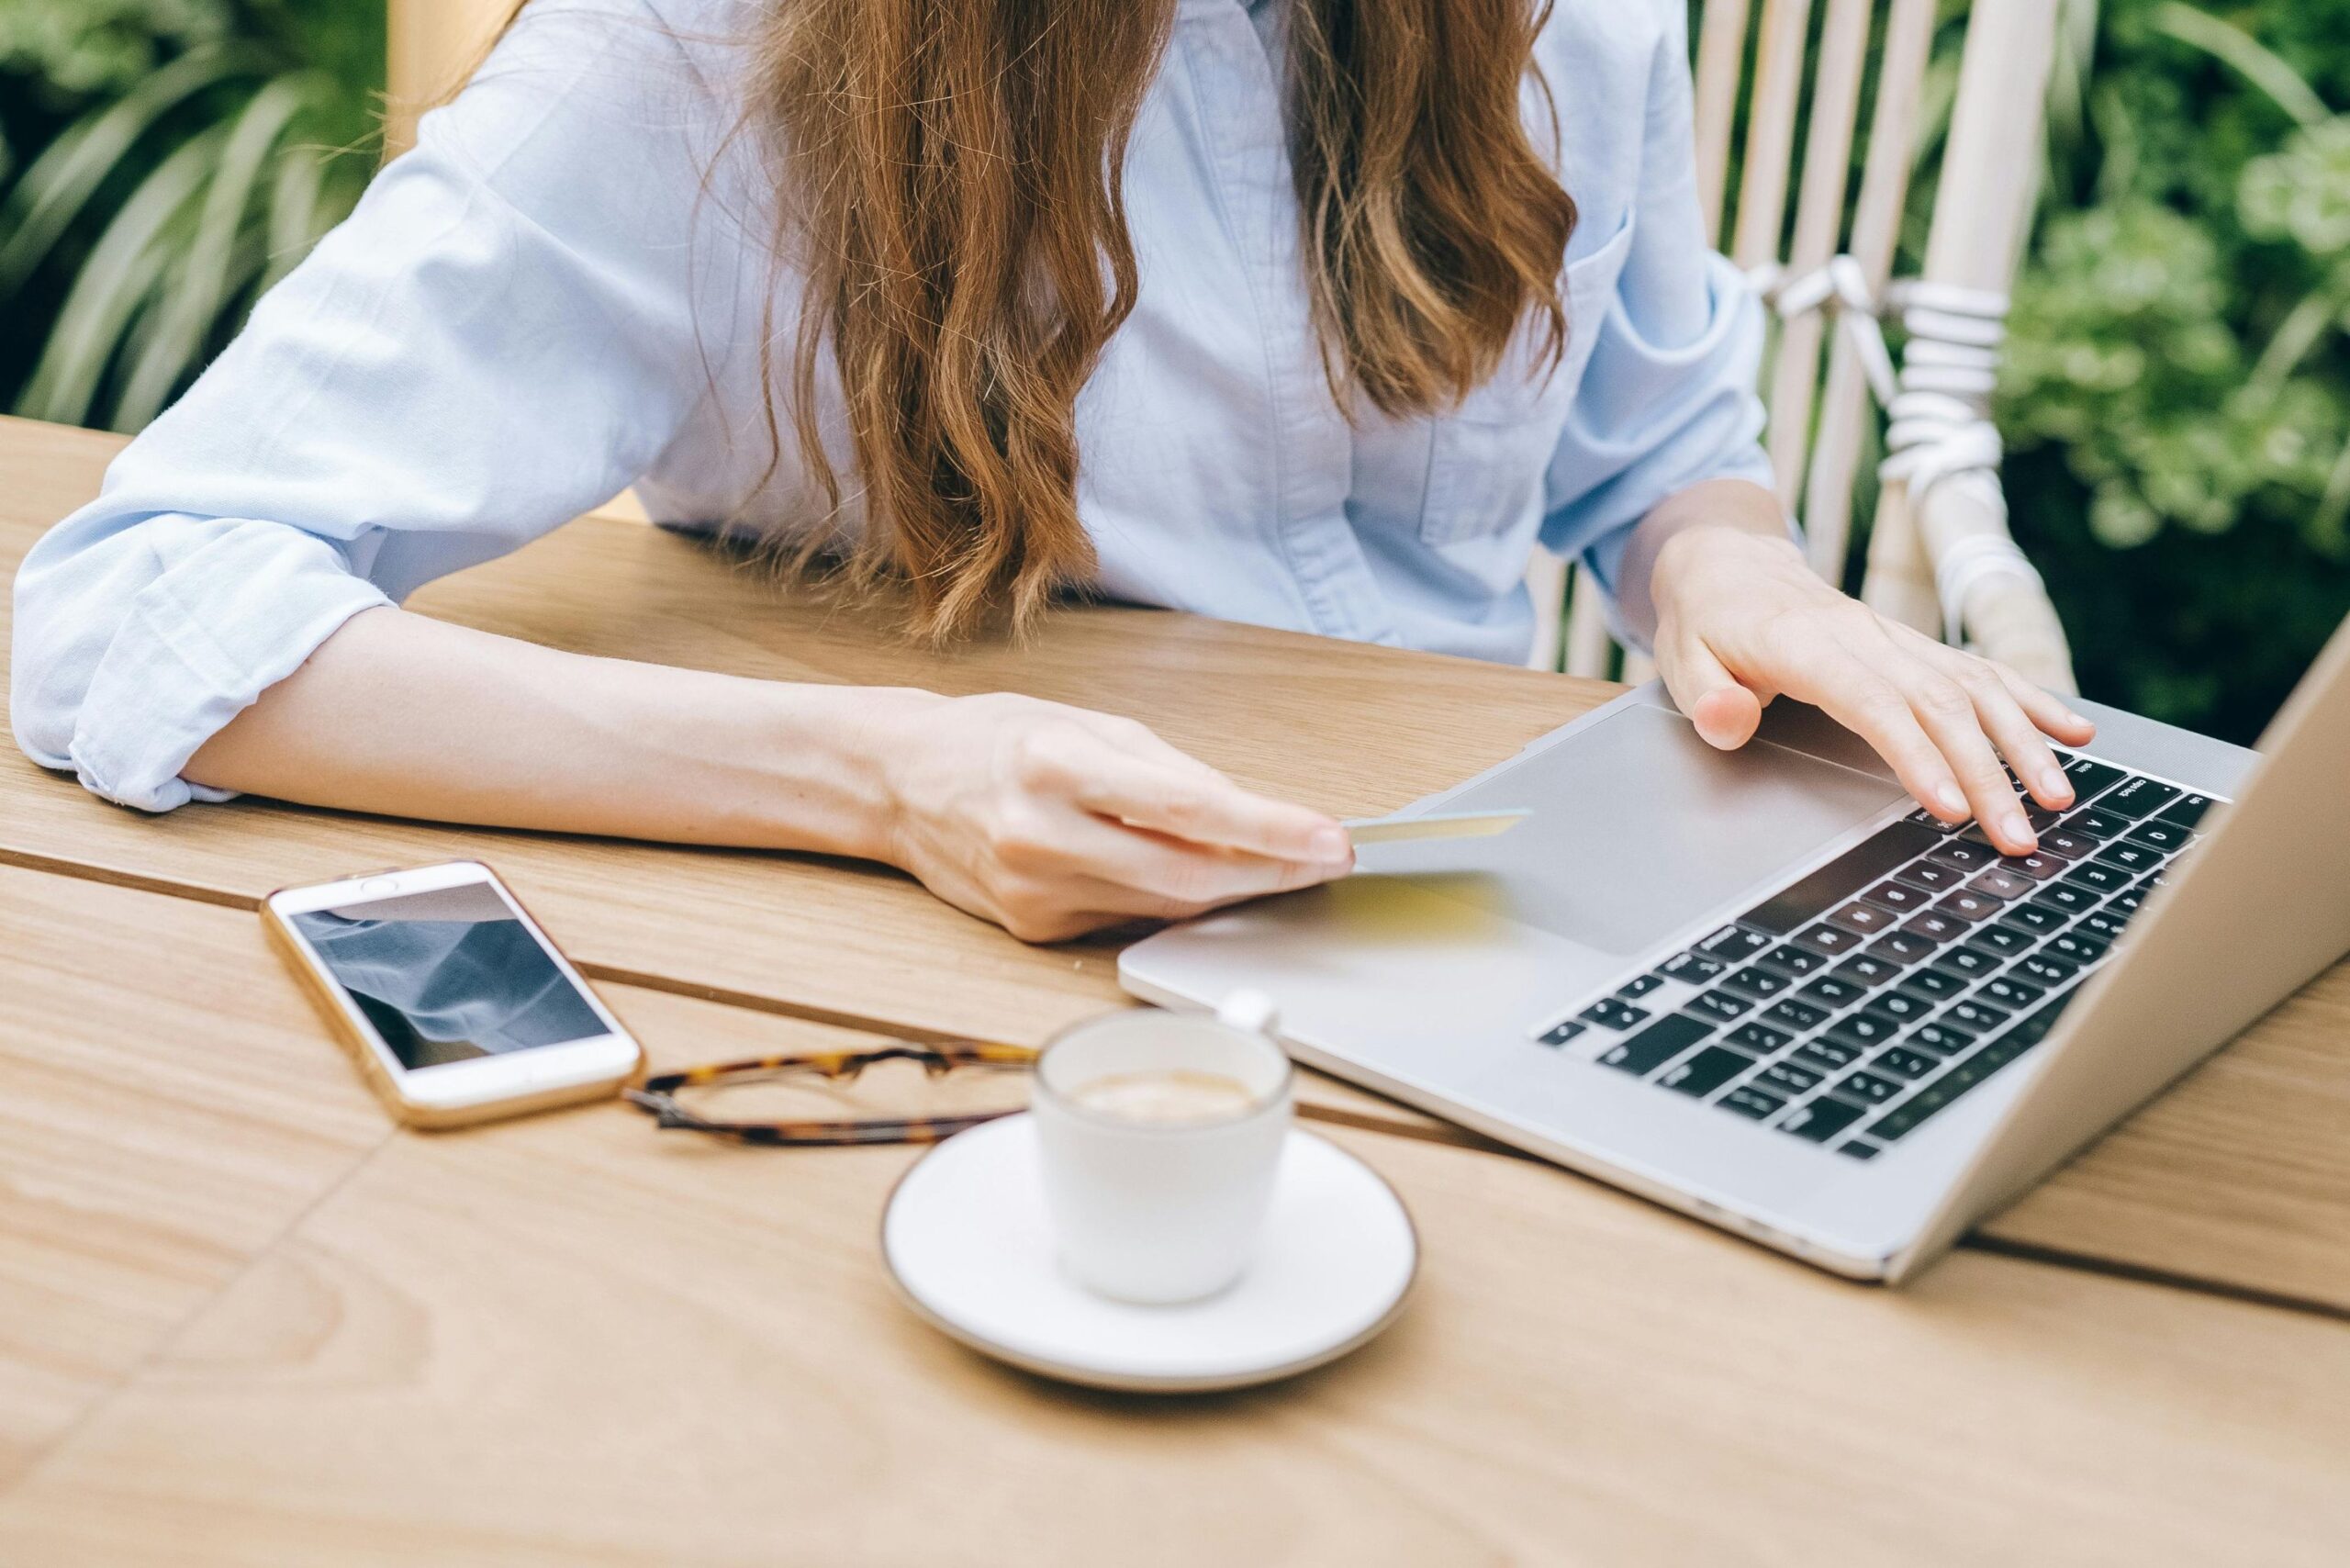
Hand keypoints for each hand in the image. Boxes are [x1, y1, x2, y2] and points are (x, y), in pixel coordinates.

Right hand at [868, 692, 1353, 942]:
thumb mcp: (1089, 724)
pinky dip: (1171, 900)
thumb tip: (1249, 814)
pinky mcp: (1036, 928)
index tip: (1329, 841)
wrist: (901, 784)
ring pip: (1165, 907)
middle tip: (1324, 861)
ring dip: (1231, 890)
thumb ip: (1170, 771)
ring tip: (1276, 864)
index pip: (1187, 811)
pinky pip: (1130, 920)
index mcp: (1055, 766)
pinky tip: (1192, 876)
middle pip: (1185, 875)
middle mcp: (1041, 836)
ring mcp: (1036, 893)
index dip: (1270, 832)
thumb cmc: (998, 739)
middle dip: (1270, 873)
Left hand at [1648, 525, 2097, 854]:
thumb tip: (1731, 720)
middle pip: (1940, 704)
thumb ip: (1707, 697)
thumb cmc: (1707, 622)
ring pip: (1974, 687)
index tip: (1948, 810)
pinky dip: (2030, 701)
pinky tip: (2075, 734)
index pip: (1873, 703)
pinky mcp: (1916, 645)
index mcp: (1805, 643)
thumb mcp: (1680, 661)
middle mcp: (1865, 636)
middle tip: (2018, 836)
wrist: (1730, 562)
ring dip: (2021, 744)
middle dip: (1986, 773)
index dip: (1915, 756)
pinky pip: (1982, 670)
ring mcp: (1898, 638)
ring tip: (2058, 799)